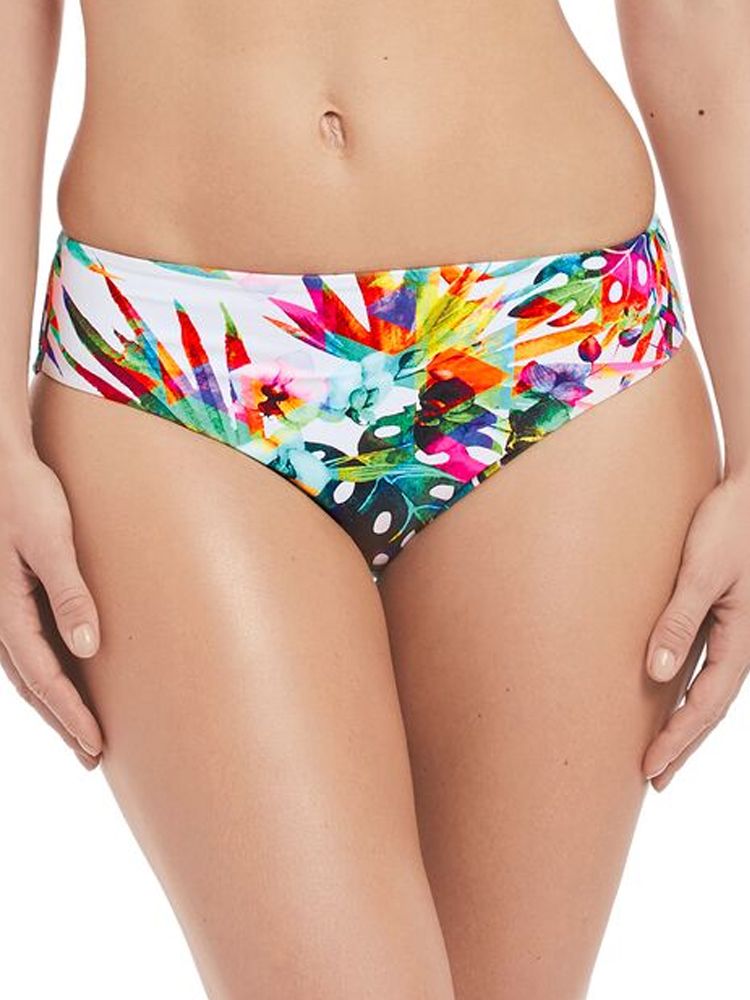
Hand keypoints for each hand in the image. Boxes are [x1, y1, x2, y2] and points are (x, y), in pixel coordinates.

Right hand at [0, 447, 102, 768]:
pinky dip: (47, 675)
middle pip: (32, 685)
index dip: (70, 714)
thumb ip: (69, 592)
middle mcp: (0, 617)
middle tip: (93, 756)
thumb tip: (88, 648)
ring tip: (82, 732)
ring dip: (54, 704)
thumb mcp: (51, 542)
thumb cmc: (27, 496)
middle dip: (62, 721)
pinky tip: (66, 681)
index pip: (42, 678)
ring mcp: (3, 608)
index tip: (96, 744)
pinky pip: (29, 648)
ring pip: (28, 671)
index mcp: (6, 610)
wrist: (1, 463)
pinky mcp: (13, 596)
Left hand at [643, 474, 749, 790]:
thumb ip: (679, 621)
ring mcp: (734, 632)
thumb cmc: (728, 526)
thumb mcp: (701, 572)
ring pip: (709, 691)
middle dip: (682, 745)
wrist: (749, 493)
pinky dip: (689, 692)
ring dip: (686, 724)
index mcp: (741, 640)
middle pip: (710, 708)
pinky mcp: (723, 617)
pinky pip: (707, 666)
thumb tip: (656, 674)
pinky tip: (671, 698)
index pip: (706, 705)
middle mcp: (741, 643)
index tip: (649, 768)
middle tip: (652, 779)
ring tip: (661, 752)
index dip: (678, 740)